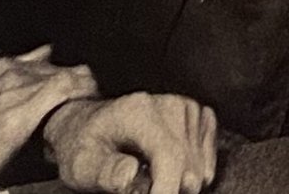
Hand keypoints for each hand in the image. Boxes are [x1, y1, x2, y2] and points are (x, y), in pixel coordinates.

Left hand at [43, 92, 218, 193]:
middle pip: (187, 169)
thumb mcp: (81, 164)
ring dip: (176, 185)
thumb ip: (105, 172)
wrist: (89, 124)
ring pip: (199, 172)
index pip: (169, 156)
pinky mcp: (200, 116)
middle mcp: (169, 105)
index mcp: (138, 112)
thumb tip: (130, 174)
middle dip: (166, 190)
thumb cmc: (84, 147)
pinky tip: (165, 169)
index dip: (165, 191)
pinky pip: (207, 164)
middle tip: (139, 188)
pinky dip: (189, 174)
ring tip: (148, 177)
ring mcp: (188, 109)